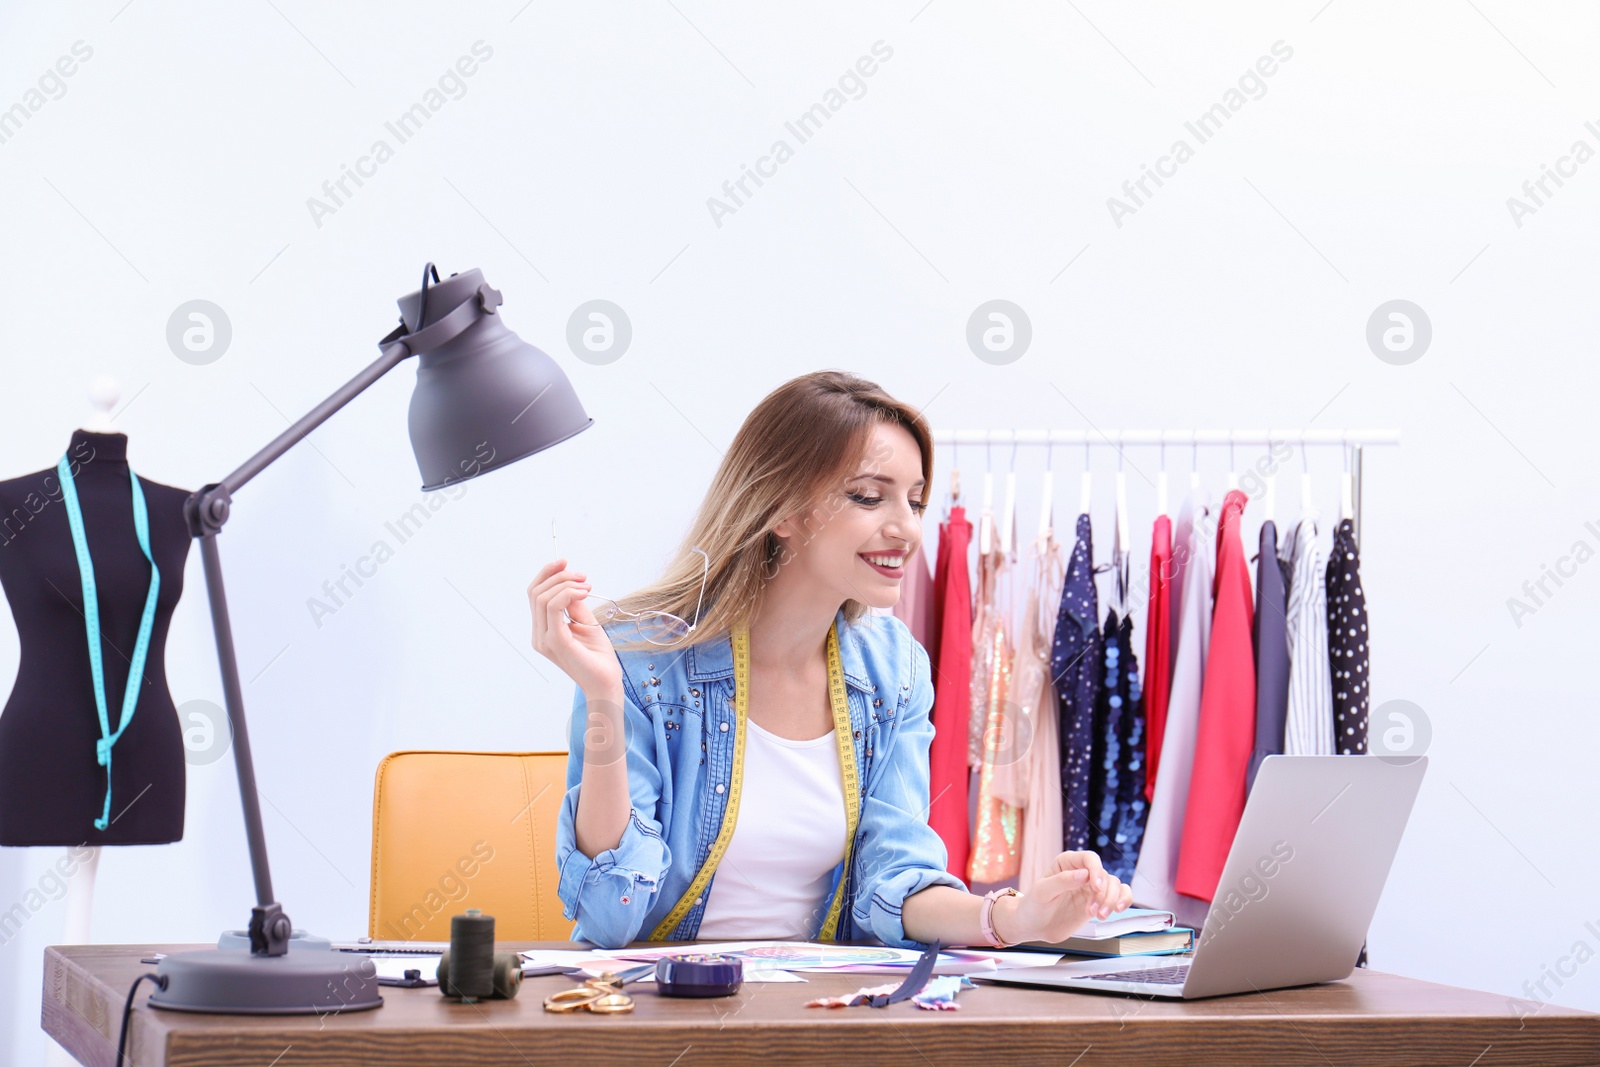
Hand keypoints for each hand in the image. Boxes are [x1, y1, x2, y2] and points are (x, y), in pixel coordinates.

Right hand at [527, 558, 621, 695]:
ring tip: (586, 586)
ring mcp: (545, 639)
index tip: (566, 562)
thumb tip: (569, 583)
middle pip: (536, 592)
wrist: (606, 682)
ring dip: (566, 583)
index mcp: (543, 631)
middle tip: (583, 576)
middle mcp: (539, 635)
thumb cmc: (598, 656)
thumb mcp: (586, 622)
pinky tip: (583, 592)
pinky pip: (553, 607)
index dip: (547, 574)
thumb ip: (574, 604)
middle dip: (558, 576)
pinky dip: (567, 593)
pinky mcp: (556, 641)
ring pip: (543, 597)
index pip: (535, 595)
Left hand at [996, 850, 1133, 945]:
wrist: (1034, 926)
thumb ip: (1062, 881)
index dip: (1096, 871)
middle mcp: (1082, 872)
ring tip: (1100, 916)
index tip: (1095, 887)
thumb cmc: (1034, 905)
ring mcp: (1091, 888)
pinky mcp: (1098, 901)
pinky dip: (1123, 901)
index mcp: (1067, 862)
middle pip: (1105, 875)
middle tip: (1094, 912)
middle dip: (1104, 894)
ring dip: (1112, 901)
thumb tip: (1084, 874)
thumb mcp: (1042, 891)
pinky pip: (1120, 896)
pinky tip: (1117, 910)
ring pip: (1115, 885)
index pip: (1090, 859)